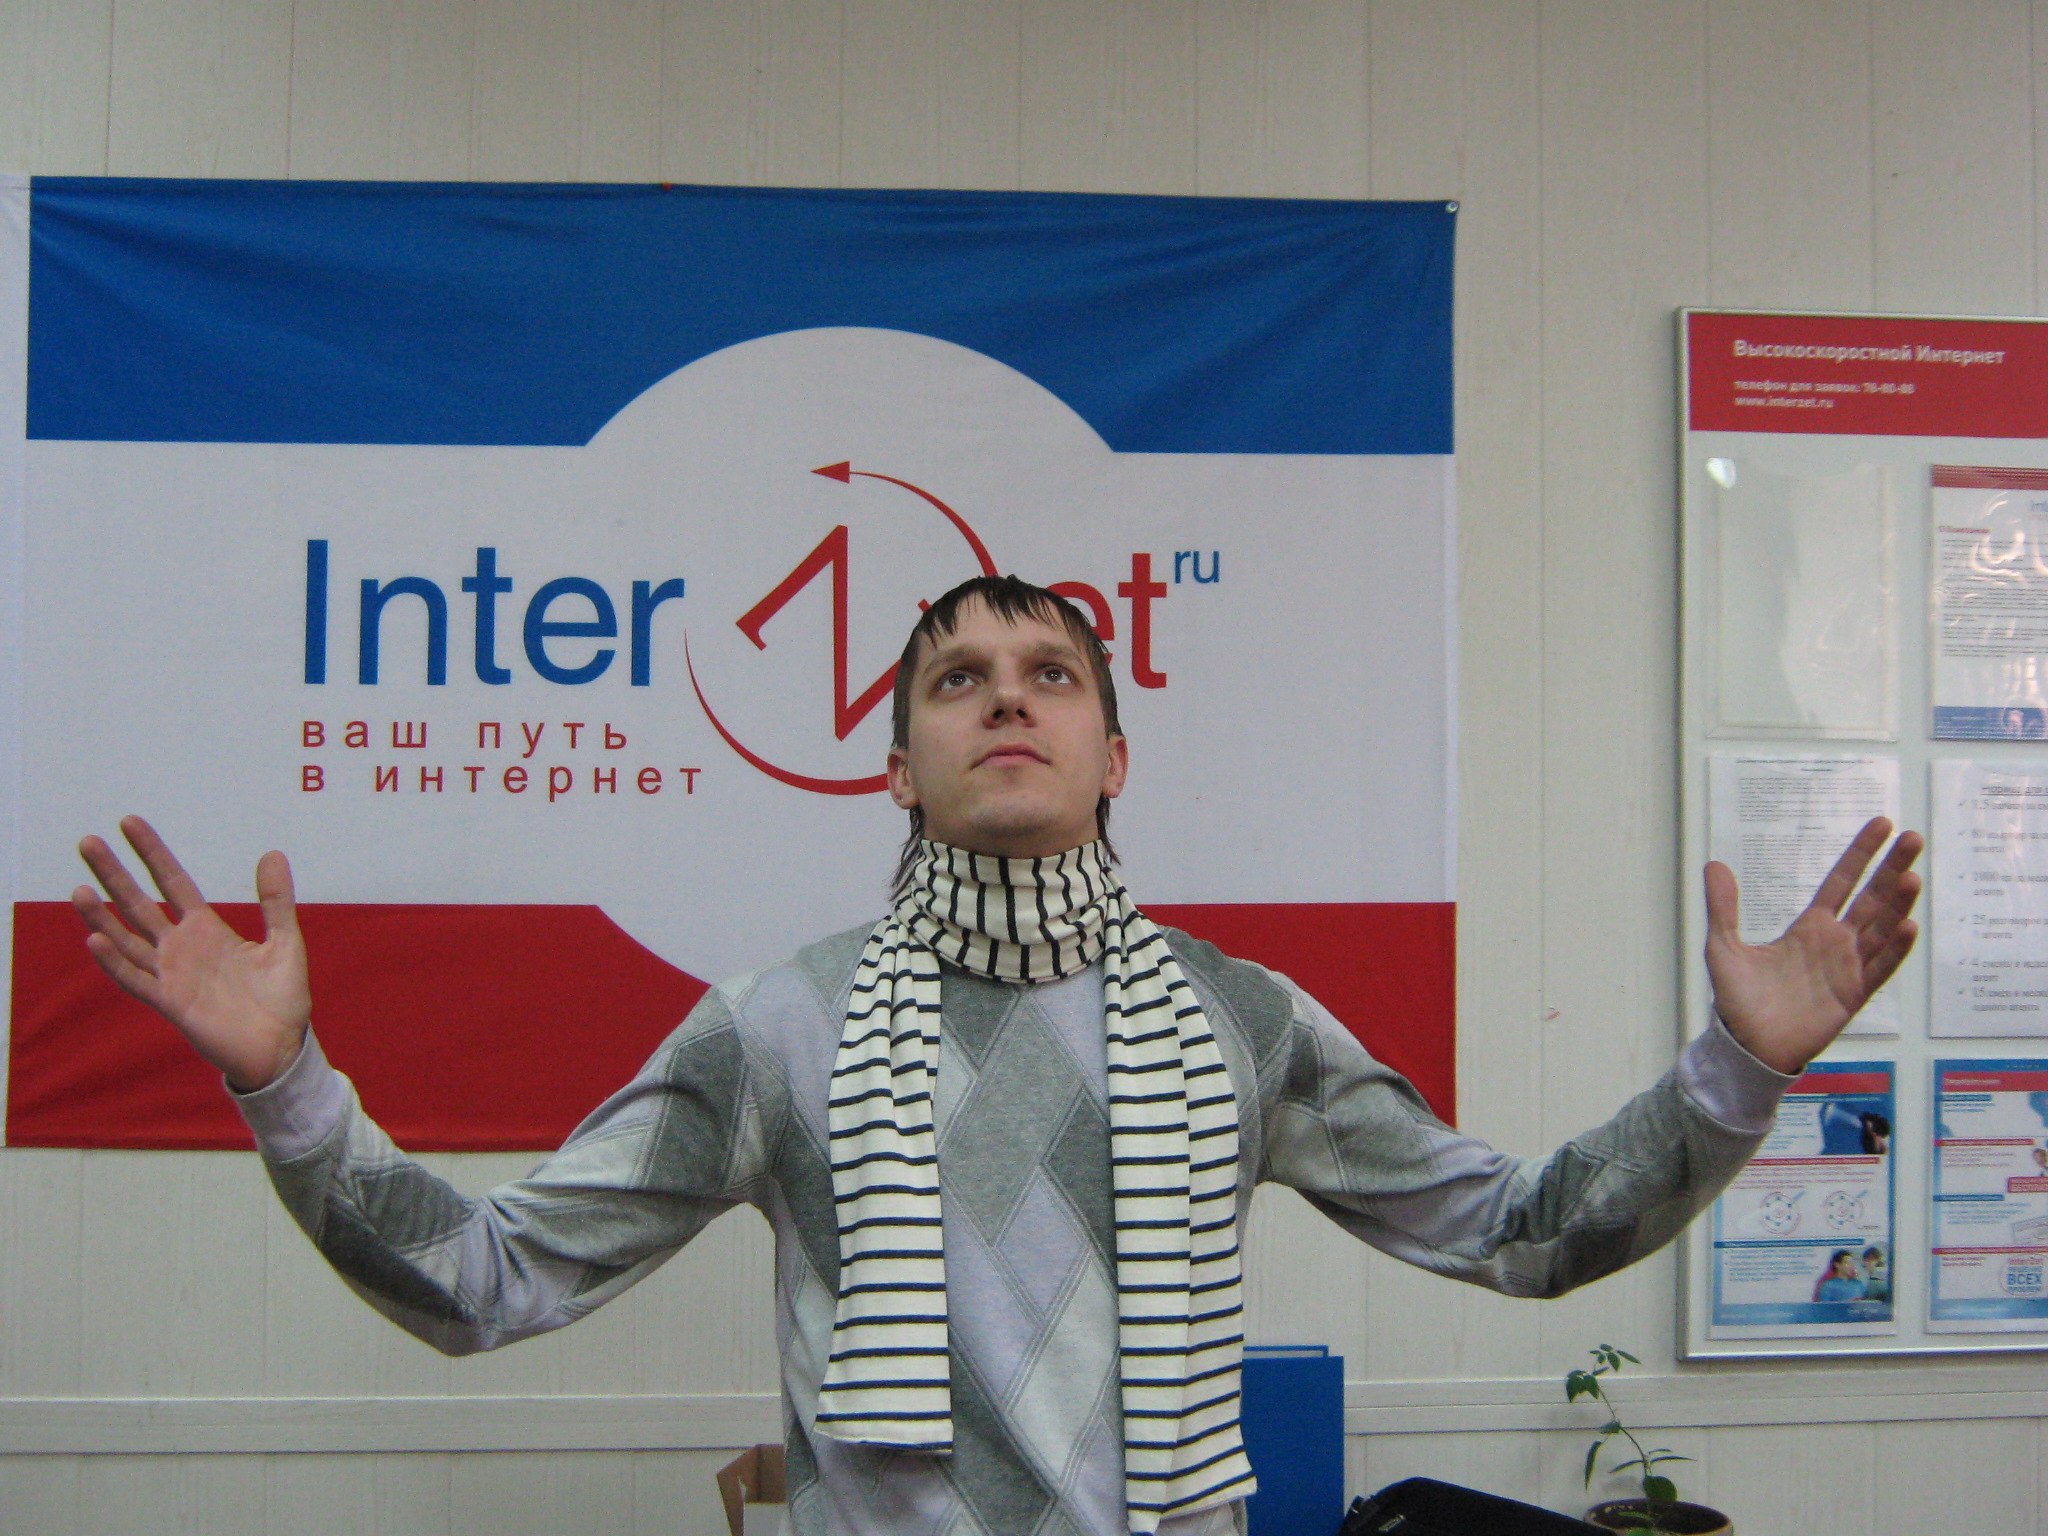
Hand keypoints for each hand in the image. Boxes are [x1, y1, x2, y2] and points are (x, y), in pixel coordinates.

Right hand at [72, 816, 310, 1092]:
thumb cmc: (282, 998)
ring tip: (78, 890)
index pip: (172, 882)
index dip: (152, 853)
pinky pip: (137, 980)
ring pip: (127, 941)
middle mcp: (181, 949)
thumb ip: (276, 900)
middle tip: (87, 842)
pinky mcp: (171, 1004)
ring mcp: (172, 975)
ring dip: (101, 918)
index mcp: (207, 930)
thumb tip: (272, 853)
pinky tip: (96, 941)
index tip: (128, 822)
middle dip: (114, 875)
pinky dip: (115, 963)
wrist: (282, 1047)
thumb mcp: (285, 940)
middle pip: (139, 905)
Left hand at [1705, 816, 1921, 1075]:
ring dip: (1898, 905)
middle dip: (1892, 868)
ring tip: (1912, 877)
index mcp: (1810, 927)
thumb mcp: (1723, 946)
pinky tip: (1906, 926)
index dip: (1861, 853)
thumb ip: (1723, 907)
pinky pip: (1879, 969)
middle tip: (1914, 838)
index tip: (1883, 824)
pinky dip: (1894, 949)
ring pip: (1881, 929)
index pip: (1842, 881)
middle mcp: (1835, 942)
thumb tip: (1714, 863)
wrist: (1746, 1046)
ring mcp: (1848, 968)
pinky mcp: (1853, 996)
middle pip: (1872, 898)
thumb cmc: (1739, 999)